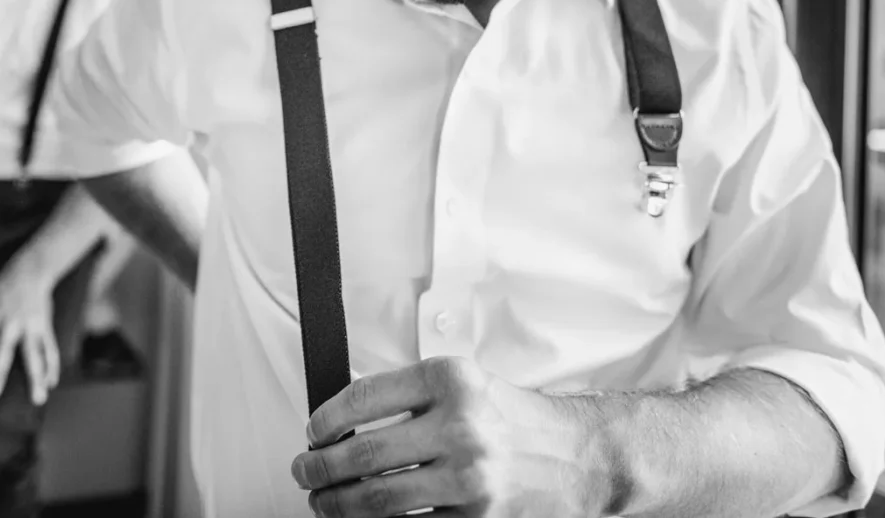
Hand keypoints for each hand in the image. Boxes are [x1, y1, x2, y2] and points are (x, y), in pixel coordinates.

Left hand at [0, 260, 59, 404]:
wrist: (29, 271)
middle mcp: (10, 324)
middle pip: (2, 351)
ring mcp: (30, 326)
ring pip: (34, 355)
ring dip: (36, 377)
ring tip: (38, 398)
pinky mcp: (45, 326)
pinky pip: (50, 349)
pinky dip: (52, 366)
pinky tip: (50, 384)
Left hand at [290, 357, 610, 517]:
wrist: (580, 456)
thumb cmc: (516, 419)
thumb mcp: (466, 384)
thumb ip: (410, 396)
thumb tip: (342, 422)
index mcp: (450, 380)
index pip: (364, 397)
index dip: (326, 419)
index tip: (312, 432)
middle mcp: (461, 425)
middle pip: (364, 454)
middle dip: (320, 469)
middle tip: (304, 472)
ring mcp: (470, 477)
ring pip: (379, 500)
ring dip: (338, 505)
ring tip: (324, 502)